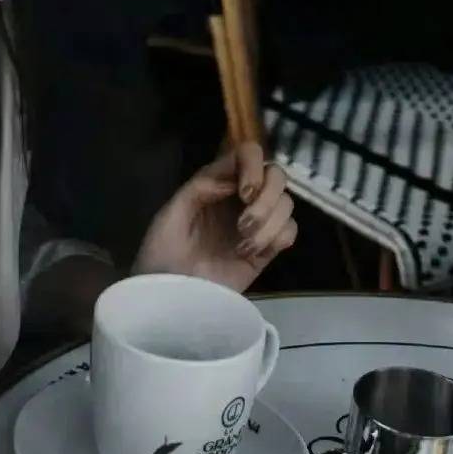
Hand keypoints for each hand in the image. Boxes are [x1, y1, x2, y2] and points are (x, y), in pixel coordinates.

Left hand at [133, 144, 296, 293]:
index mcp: (216, 182)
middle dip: (267, 197)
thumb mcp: (171, 214)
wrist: (170, 299)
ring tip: (244, 243)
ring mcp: (256, 224)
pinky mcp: (266, 251)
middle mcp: (240, 198)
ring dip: (269, 222)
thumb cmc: (162, 253)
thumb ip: (199, 188)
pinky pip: (289, 232)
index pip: (249, 154)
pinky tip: (254, 252)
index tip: (245, 192)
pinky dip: (278, 237)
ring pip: (287, 204)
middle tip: (244, 223)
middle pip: (277, 176)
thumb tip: (232, 181)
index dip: (254, 166)